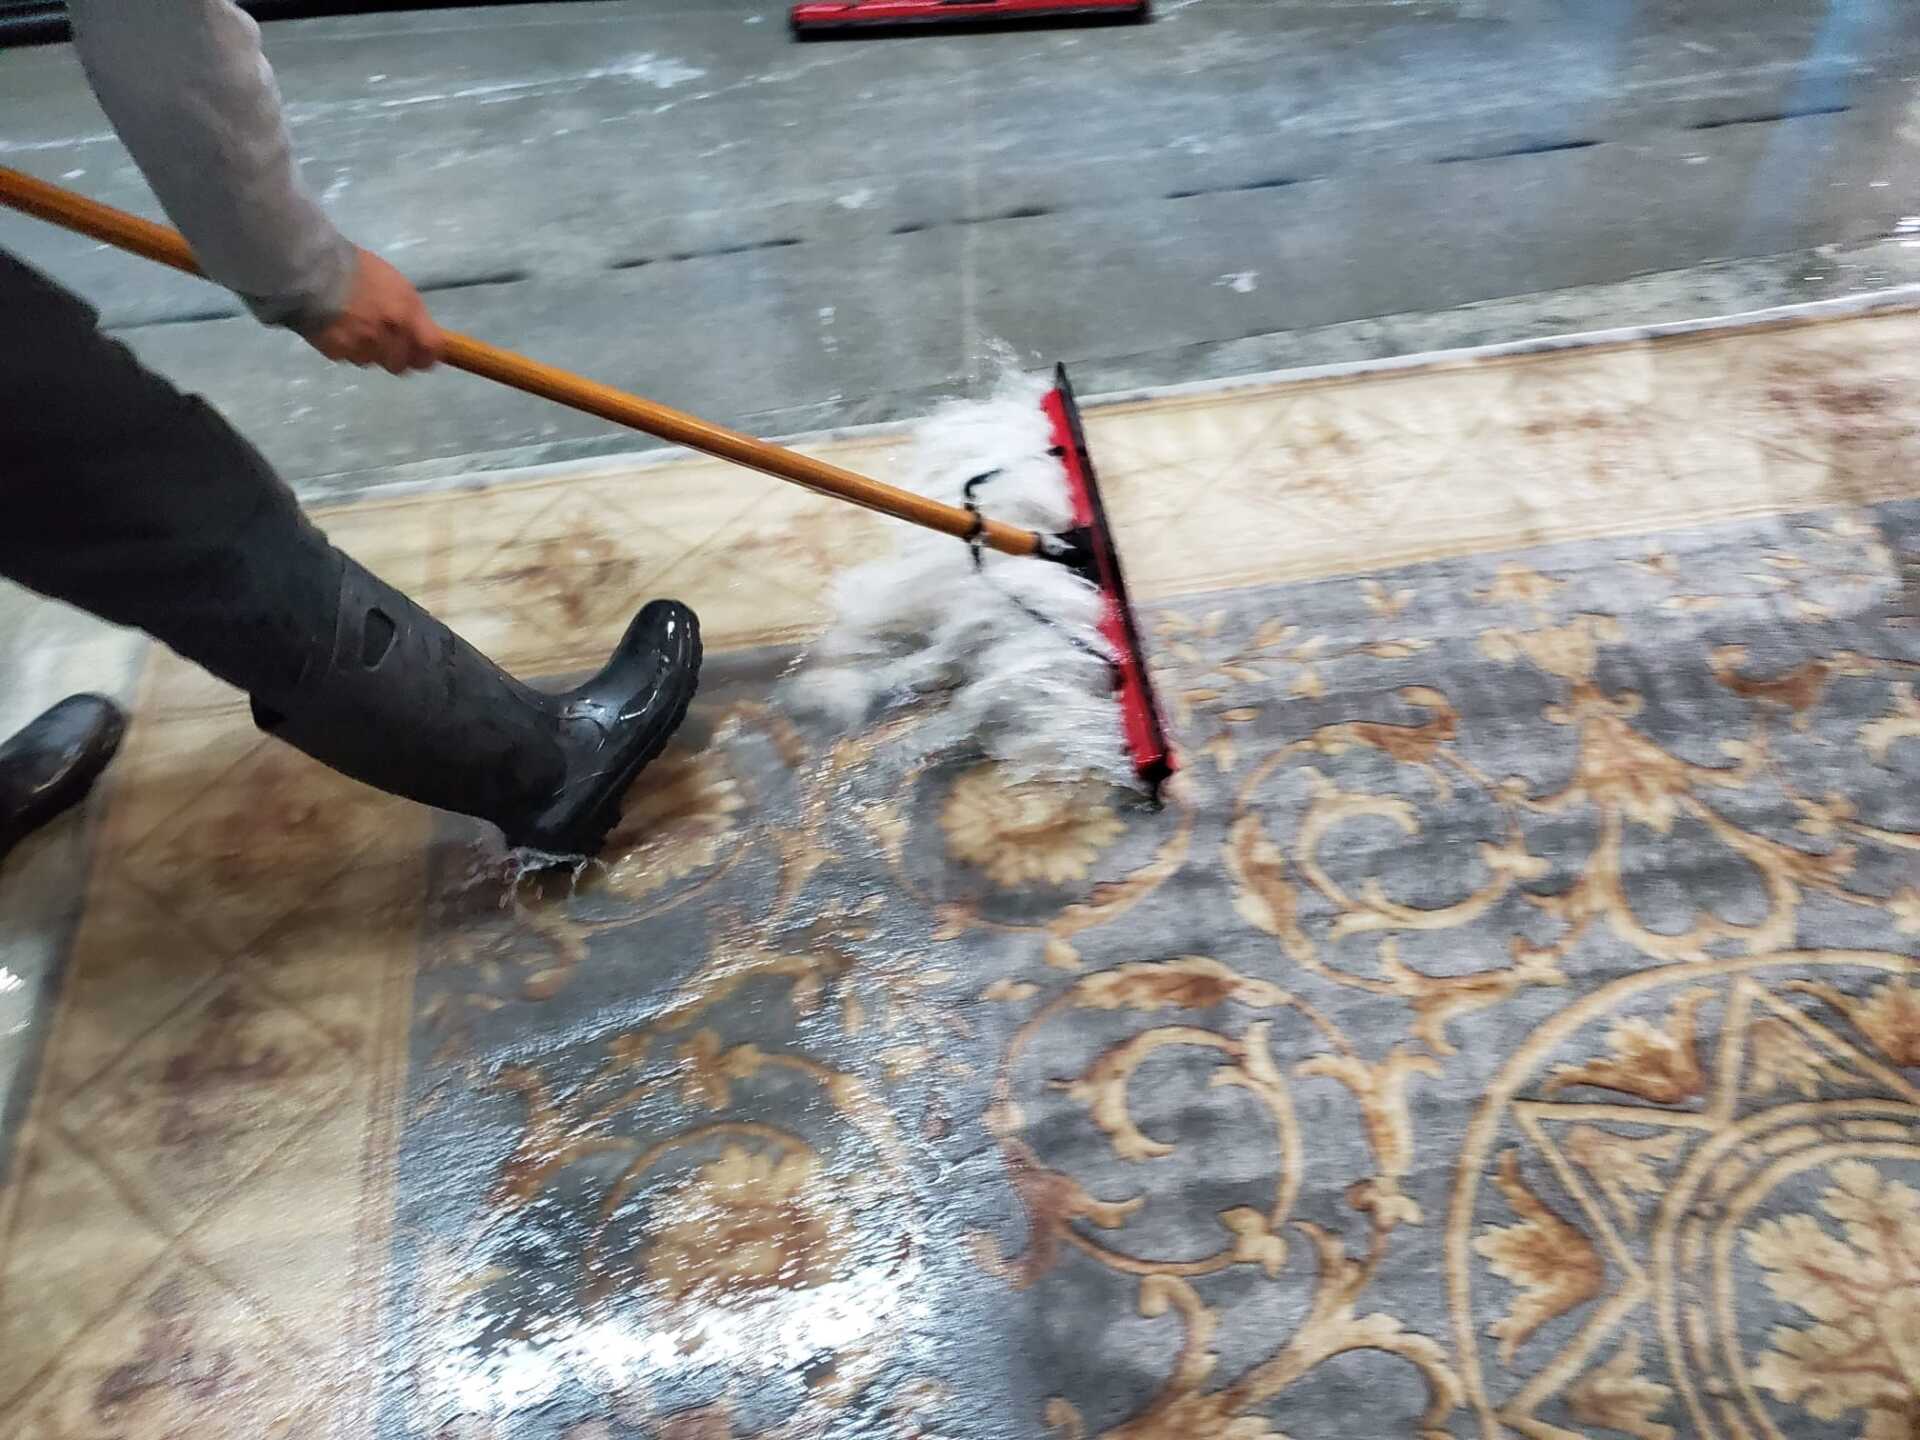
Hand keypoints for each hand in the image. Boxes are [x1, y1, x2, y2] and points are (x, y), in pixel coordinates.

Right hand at [304, 247, 442, 373]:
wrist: (311, 270)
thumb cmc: (357, 269)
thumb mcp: (396, 285)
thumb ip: (410, 312)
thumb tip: (417, 332)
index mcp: (406, 316)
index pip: (430, 351)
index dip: (428, 355)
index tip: (423, 353)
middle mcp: (388, 337)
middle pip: (401, 364)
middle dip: (396, 356)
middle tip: (386, 342)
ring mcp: (362, 348)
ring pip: (373, 362)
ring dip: (369, 351)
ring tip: (355, 329)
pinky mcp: (337, 353)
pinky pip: (349, 358)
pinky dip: (346, 348)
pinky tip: (338, 329)